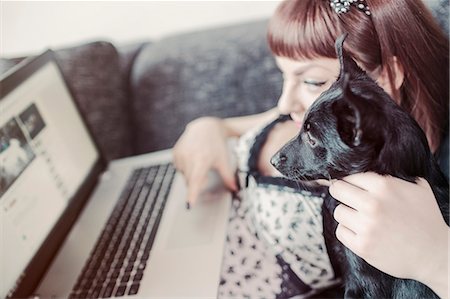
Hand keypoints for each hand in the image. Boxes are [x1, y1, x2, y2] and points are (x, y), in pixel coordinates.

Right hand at [173, 117, 237, 206]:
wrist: (205, 127)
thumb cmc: (217, 144)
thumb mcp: (224, 160)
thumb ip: (228, 176)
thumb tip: (235, 190)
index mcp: (202, 160)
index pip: (196, 180)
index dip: (192, 194)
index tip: (189, 205)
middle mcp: (189, 157)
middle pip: (190, 181)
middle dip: (197, 183)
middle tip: (206, 177)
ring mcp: (180, 155)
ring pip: (184, 176)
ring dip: (192, 175)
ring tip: (200, 162)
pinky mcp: (175, 153)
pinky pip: (180, 169)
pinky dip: (186, 168)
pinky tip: (193, 158)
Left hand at [329, 173, 448, 297]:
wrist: (434, 254)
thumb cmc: (427, 221)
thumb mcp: (417, 189)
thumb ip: (393, 178)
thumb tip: (371, 172)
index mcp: (384, 186)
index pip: (351, 177)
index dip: (349, 182)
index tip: (348, 186)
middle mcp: (372, 204)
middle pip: (337, 190)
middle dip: (340, 193)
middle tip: (345, 198)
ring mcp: (366, 226)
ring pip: (338, 212)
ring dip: (347, 214)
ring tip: (359, 218)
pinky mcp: (362, 245)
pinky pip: (341, 232)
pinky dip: (348, 232)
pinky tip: (361, 232)